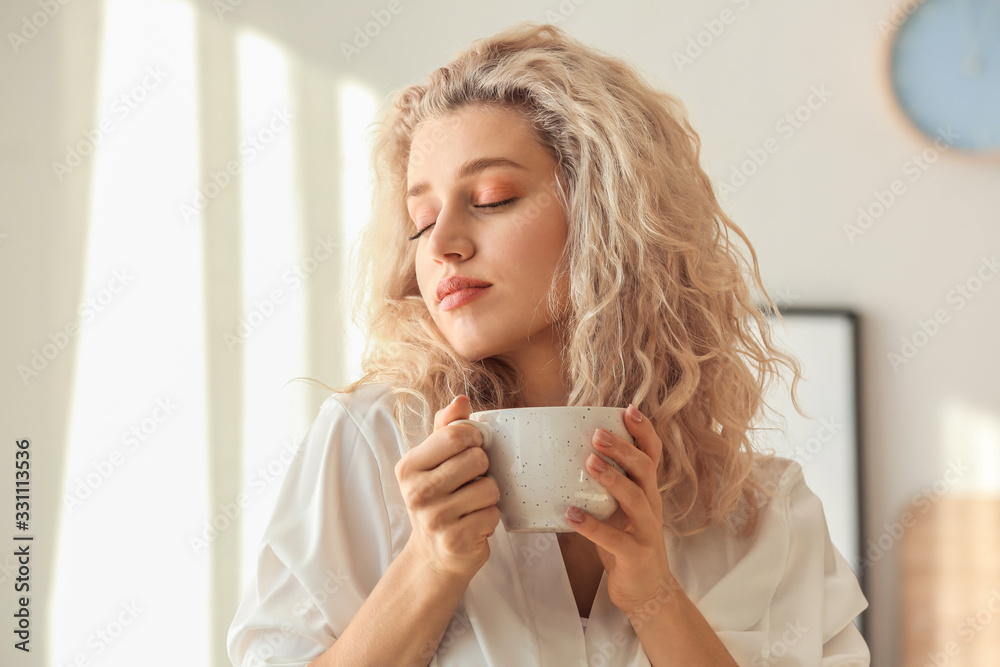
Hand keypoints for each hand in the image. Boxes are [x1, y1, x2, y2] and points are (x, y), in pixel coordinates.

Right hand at [395, 395, 500, 582]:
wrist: (432, 555)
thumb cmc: (438, 500)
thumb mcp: (434, 462)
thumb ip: (447, 428)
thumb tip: (461, 399)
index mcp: (409, 467)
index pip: (456, 435)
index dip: (474, 439)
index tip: (471, 450)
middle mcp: (417, 492)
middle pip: (477, 459)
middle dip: (482, 470)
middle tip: (469, 483)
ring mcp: (435, 519)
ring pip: (489, 488)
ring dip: (488, 496)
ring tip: (471, 505)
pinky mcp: (456, 540)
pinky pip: (493, 515)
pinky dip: (490, 519)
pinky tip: (473, 524)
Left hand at [564, 404, 677, 618]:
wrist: (646, 590)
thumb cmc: (626, 542)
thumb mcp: (620, 509)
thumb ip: (605, 486)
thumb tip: (565, 456)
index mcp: (648, 491)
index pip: (652, 455)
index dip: (644, 432)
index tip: (628, 409)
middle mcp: (652, 505)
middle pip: (645, 470)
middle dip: (623, 449)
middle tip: (598, 434)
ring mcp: (647, 530)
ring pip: (636, 498)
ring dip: (612, 479)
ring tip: (589, 463)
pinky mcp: (635, 554)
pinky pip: (615, 538)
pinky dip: (591, 526)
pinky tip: (570, 515)